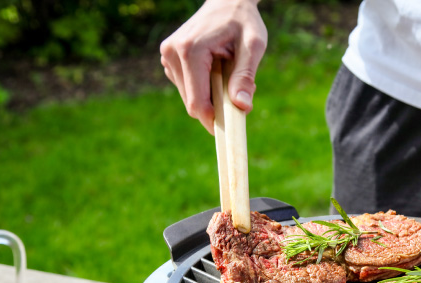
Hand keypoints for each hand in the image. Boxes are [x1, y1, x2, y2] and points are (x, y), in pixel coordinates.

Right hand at [159, 0, 266, 133]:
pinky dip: (203, 88)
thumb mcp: (253, 46)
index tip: (230, 131)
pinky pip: (186, 87)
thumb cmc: (243, 21)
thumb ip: (246, 76)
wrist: (227, 1)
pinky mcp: (168, 59)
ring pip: (189, 98)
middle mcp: (172, 53)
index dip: (212, 121)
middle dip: (215, 106)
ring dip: (210, 96)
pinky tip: (215, 69)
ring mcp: (167, 56)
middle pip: (192, 103)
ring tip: (226, 73)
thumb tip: (243, 107)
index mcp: (190, 50)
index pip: (197, 102)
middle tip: (237, 92)